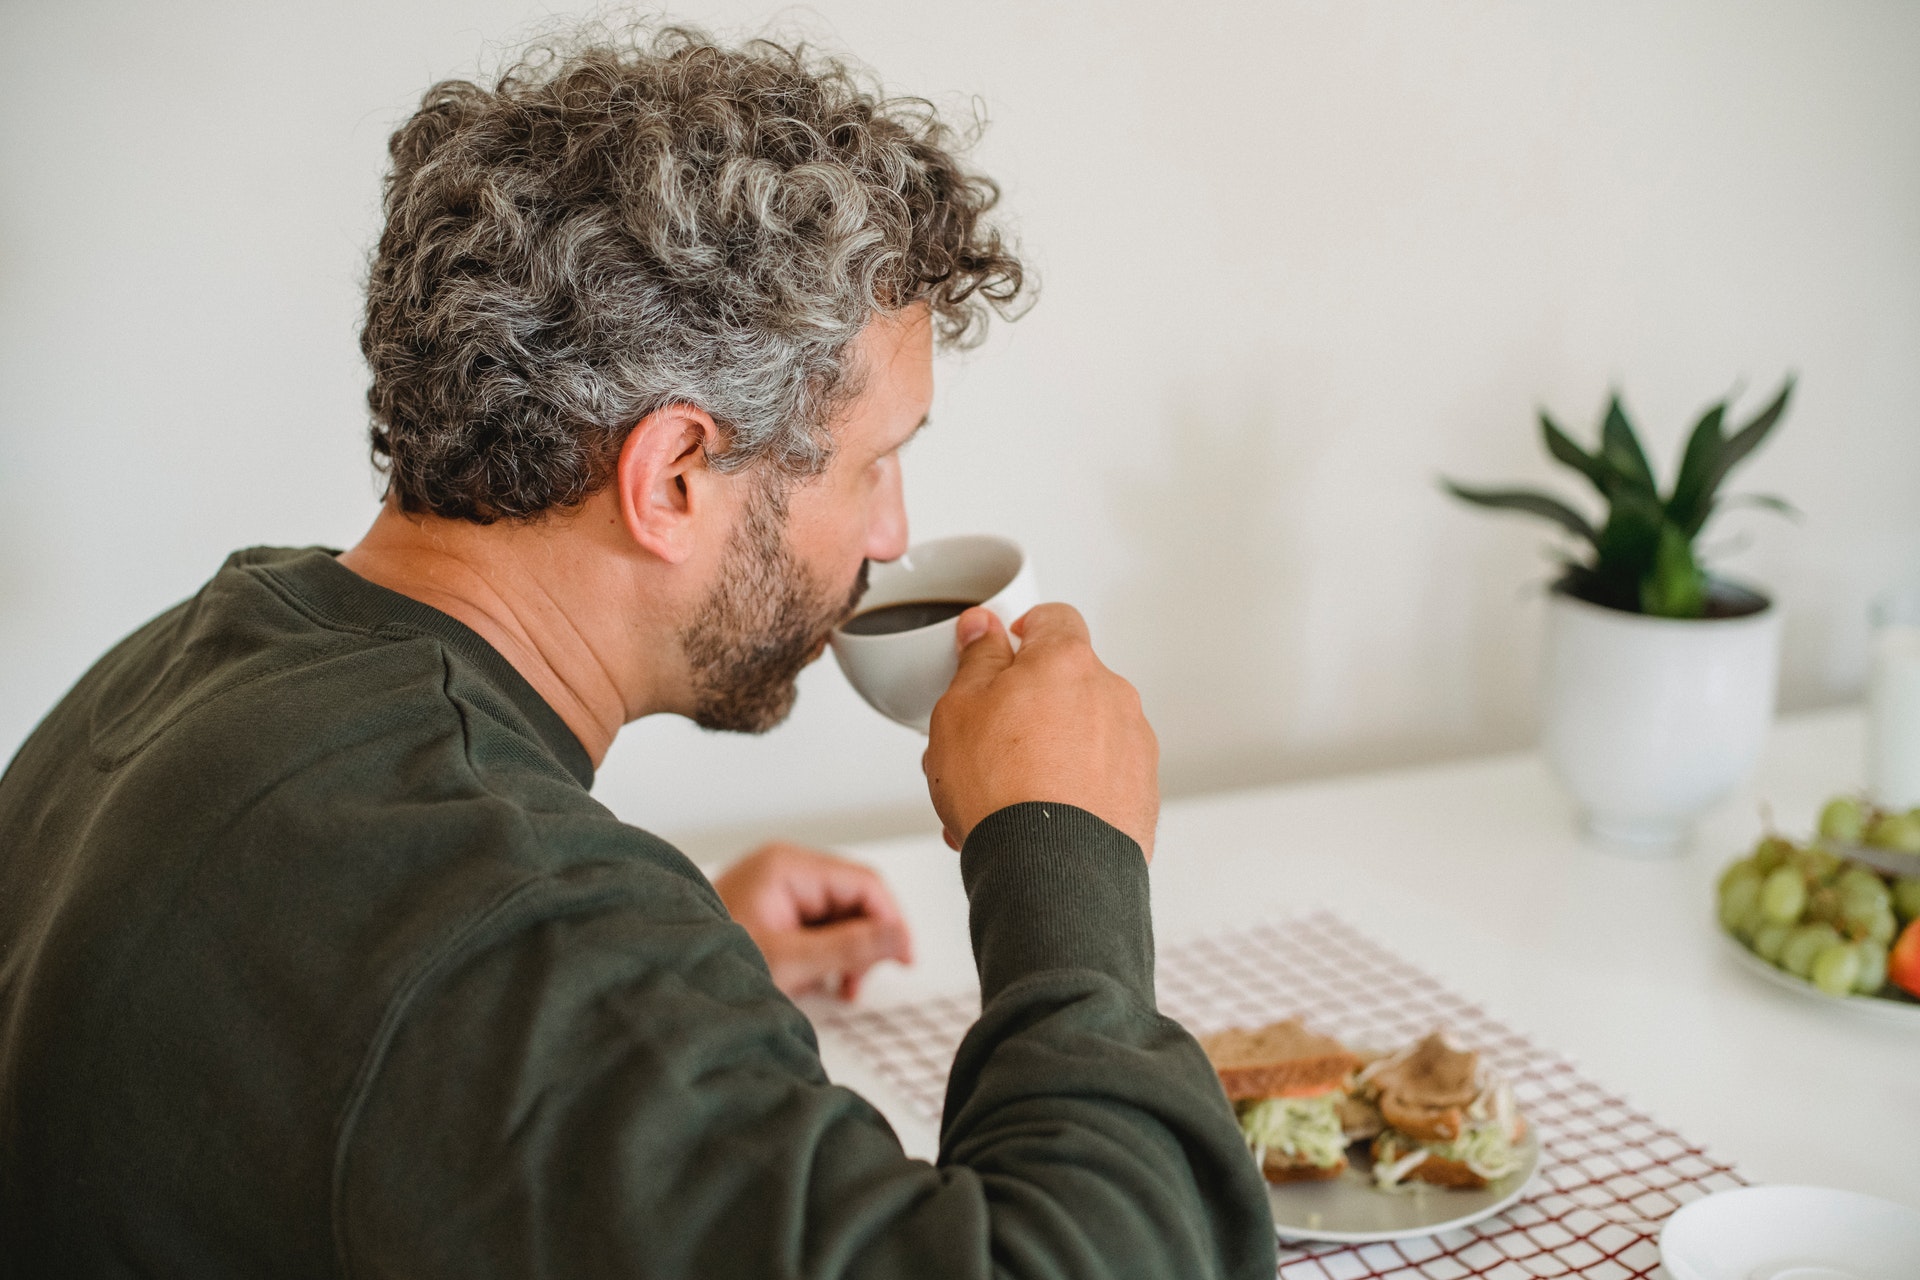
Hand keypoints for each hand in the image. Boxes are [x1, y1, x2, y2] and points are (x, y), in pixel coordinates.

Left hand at [712, 842, 912, 999]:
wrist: (664, 982)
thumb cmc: (712, 963)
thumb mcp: (790, 961)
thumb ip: (850, 947)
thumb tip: (900, 937)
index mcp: (789, 866)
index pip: (865, 884)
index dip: (892, 921)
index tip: (904, 959)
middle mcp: (785, 869)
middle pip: (854, 900)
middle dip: (865, 943)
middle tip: (857, 983)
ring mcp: (777, 890)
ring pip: (839, 917)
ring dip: (847, 954)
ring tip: (837, 988)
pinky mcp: (772, 911)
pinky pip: (817, 928)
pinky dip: (826, 956)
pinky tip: (820, 982)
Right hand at [923, 604, 1158, 859]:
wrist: (1050, 871)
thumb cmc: (1003, 791)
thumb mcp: (959, 709)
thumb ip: (976, 659)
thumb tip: (983, 629)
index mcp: (1068, 662)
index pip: (1052, 618)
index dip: (1022, 631)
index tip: (1002, 650)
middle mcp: (1113, 696)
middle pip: (1066, 682)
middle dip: (1028, 705)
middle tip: (986, 741)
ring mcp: (1134, 746)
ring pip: (1081, 734)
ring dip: (1045, 753)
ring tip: (1001, 796)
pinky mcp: (1142, 793)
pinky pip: (1100, 778)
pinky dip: (1071, 791)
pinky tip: (1033, 821)